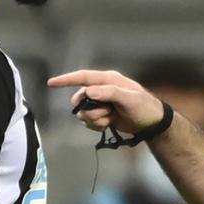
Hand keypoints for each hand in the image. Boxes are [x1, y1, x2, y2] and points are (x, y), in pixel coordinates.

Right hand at [46, 69, 163, 132]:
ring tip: (111, 119)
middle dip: (89, 109)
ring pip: (83, 112)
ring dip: (95, 119)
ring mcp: (101, 103)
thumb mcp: (130, 98)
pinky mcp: (102, 115)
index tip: (51, 83)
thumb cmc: (145, 107)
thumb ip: (109, 93)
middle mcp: (102, 89)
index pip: (83, 77)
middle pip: (81, 98)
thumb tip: (89, 91)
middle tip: (106, 113)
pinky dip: (96, 125)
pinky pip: (88, 121)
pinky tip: (109, 124)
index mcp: (108, 80)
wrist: (153, 123)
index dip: (66, 80)